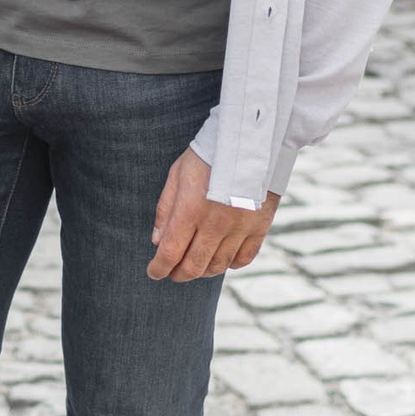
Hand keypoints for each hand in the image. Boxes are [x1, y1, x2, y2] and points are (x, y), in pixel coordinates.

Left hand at [148, 150, 278, 281]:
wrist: (249, 141)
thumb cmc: (207, 156)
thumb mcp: (177, 175)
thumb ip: (166, 210)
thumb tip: (157, 241)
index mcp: (191, 210)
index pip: (170, 252)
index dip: (159, 268)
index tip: (154, 272)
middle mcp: (215, 224)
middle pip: (194, 266)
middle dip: (179, 274)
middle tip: (173, 273)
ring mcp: (240, 228)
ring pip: (218, 265)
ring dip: (203, 271)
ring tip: (195, 266)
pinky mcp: (260, 227)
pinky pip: (244, 259)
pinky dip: (230, 264)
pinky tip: (222, 258)